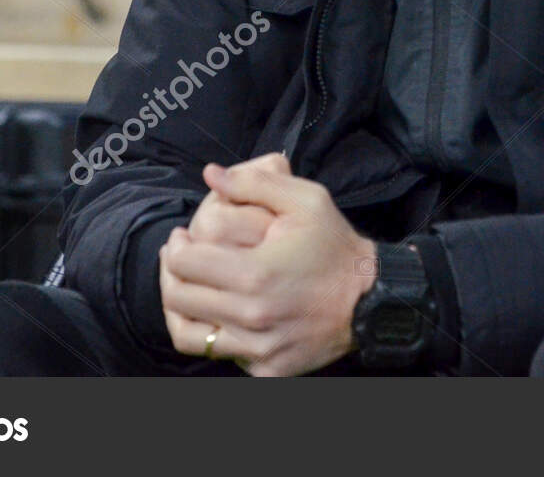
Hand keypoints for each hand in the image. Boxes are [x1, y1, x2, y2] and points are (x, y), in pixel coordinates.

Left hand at [158, 152, 377, 375]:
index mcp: (254, 274)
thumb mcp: (306, 200)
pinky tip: (223, 312)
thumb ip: (255, 182)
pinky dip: (215, 334)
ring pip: (188, 336)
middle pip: (177, 299)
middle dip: (170, 273)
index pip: (184, 263)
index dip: (176, 245)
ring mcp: (258, 349)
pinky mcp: (266, 369)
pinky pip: (223, 355)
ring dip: (179, 310)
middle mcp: (251, 317)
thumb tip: (211, 174)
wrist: (373, 299)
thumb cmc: (336, 246)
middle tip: (179, 257)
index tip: (182, 236)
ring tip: (185, 289)